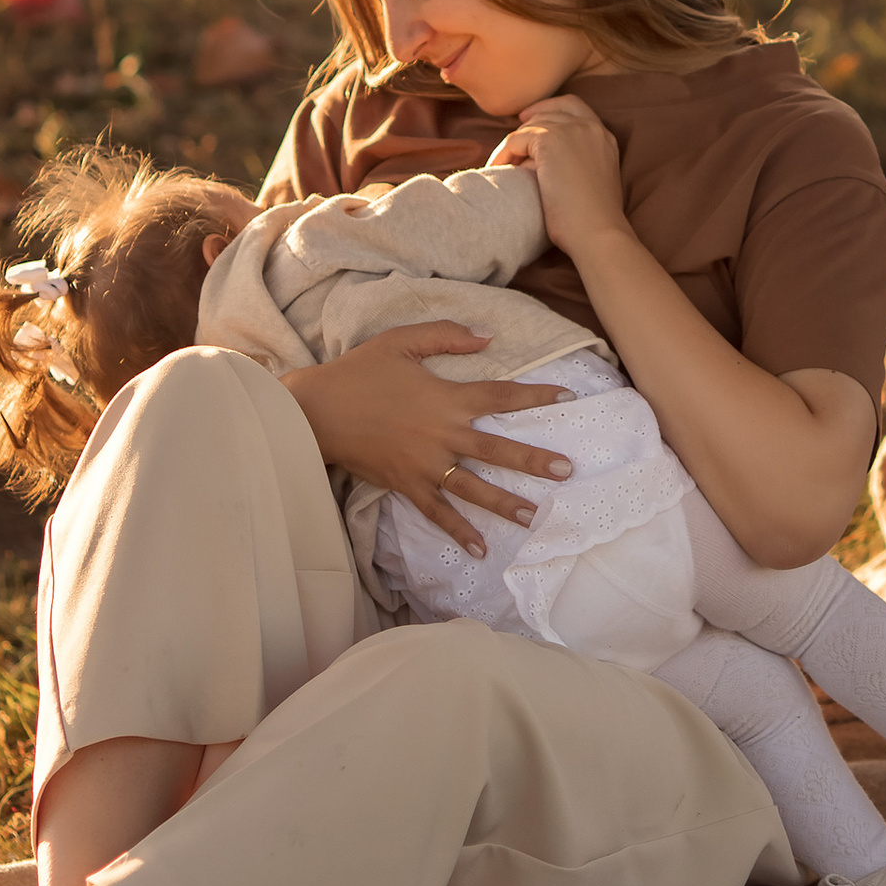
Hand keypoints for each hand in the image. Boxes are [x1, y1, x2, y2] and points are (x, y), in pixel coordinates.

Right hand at [284, 324, 574, 557]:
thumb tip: (489, 337)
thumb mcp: (401, 341)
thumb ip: (446, 336)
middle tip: (567, 470)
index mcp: (446, 398)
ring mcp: (425, 465)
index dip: (536, 396)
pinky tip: (481, 549)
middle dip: (534, 461)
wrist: (317, 410)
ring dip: (506, 503)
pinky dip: (459, 531)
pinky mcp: (407, 485)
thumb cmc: (358, 372)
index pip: (501, 397)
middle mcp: (442, 435)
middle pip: (497, 450)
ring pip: (474, 488)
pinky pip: (438, 513)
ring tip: (535, 516)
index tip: (567, 396)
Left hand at [493, 88, 630, 262]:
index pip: (574, 106)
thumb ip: (578, 161)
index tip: (529, 120)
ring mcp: (571, 130)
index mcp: (604, 137)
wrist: (597, 232)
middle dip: (528, 124)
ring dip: (514, 144)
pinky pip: (515, 139)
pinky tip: (497, 169)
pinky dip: (503, 153)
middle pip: (549, 110)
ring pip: (530, 126)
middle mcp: (590, 127)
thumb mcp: (594, 181)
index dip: (548, 109)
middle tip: (511, 142)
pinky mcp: (549, 140)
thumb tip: (538, 159)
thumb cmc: (593, 221)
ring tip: (502, 164)